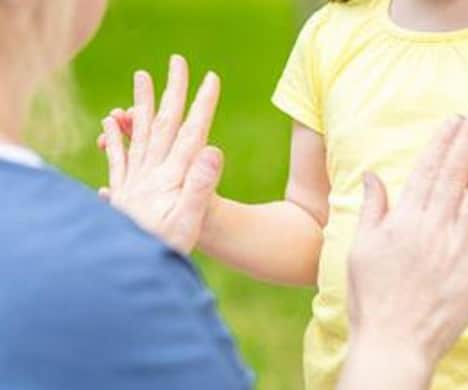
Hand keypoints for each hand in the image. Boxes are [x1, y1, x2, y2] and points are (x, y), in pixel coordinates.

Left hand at [100, 55, 222, 253]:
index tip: (211, 79)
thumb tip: (213, 148)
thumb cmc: (161, 248)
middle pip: (164, 123)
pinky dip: (114, 138)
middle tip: (178, 62)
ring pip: (139, 133)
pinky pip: (118, 158)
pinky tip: (109, 124)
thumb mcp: (189, 221)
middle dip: (173, 91)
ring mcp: (136, 180)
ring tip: (142, 77)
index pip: (191, 132)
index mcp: (172, 176)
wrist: (125, 267)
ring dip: (143, 104)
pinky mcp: (125, 192)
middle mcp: (152, 172)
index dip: (202, 104)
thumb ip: (200, 186)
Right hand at [345, 105, 467, 378]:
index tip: (453, 119)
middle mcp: (432, 226)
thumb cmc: (372, 296)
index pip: (426, 170)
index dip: (442, 141)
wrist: (394, 341)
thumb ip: (372, 209)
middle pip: (456, 173)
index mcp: (404, 219)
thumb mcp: (361, 248)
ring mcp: (457, 247)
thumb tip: (371, 176)